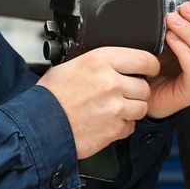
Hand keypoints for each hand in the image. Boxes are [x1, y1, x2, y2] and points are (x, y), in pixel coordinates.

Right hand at [37, 46, 160, 158]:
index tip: (149, 70)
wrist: (40, 125)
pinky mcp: (114, 129)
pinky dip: (122, 127)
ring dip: (131, 110)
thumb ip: (97, 63)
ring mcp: (115, 107)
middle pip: (144, 87)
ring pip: (142, 108)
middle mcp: (111, 82)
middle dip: (136, 92)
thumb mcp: (71, 65)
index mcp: (100, 60)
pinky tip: (106, 122)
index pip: (144, 59)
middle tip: (122, 94)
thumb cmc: (50, 96)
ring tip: (113, 109)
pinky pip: (131, 126)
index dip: (149, 66)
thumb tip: (114, 64)